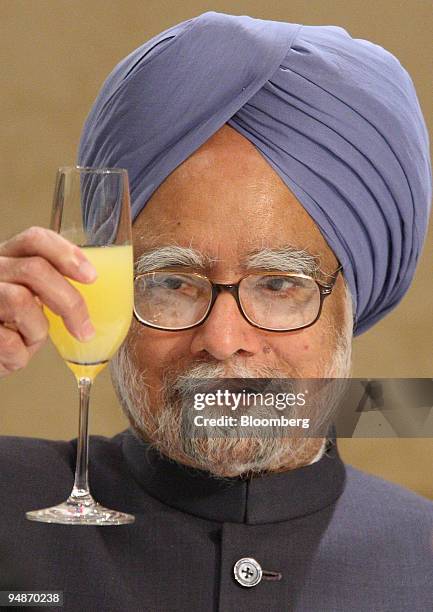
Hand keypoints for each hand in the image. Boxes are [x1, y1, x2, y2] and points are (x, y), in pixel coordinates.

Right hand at [0, 226, 96, 376]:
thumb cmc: (6, 326)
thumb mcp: (28, 298)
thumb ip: (49, 286)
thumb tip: (94, 290)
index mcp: (7, 258)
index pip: (35, 239)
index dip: (67, 254)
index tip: (91, 277)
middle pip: (35, 269)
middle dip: (69, 302)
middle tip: (84, 329)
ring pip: (20, 301)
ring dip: (37, 330)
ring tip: (29, 340)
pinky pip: (9, 341)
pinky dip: (20, 355)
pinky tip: (13, 354)